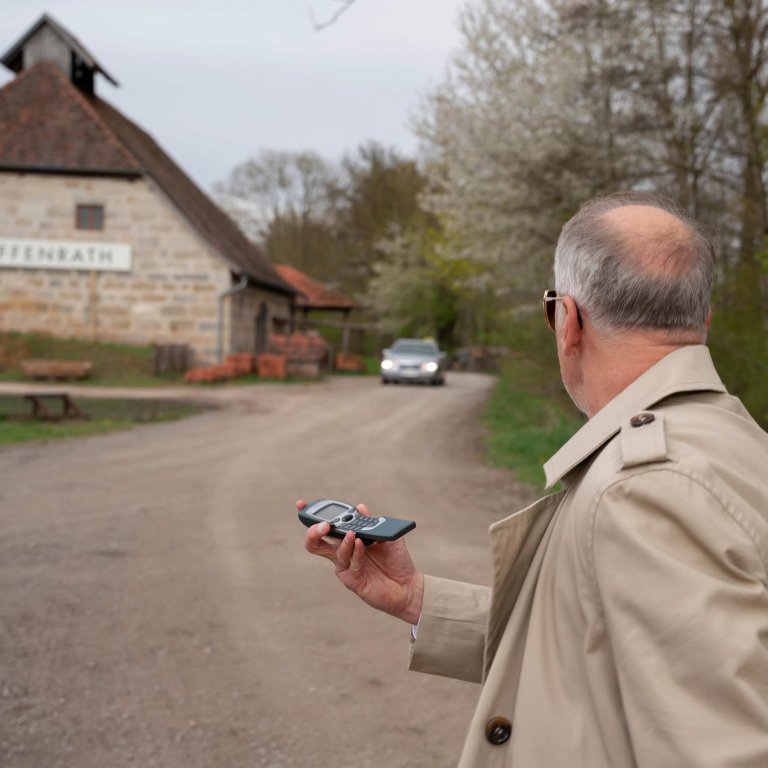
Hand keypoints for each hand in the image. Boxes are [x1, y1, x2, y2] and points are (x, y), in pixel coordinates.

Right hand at [299, 499, 423, 624]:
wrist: (408, 585)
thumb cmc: (396, 560)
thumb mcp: (387, 536)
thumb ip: (373, 523)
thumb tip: (360, 507)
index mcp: (347, 540)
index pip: (325, 527)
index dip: (310, 516)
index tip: (301, 504)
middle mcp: (342, 553)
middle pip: (315, 543)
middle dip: (314, 531)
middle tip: (324, 524)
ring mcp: (346, 567)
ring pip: (334, 553)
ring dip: (343, 541)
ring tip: (351, 534)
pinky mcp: (352, 580)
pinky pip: (351, 564)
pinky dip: (356, 552)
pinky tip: (361, 544)